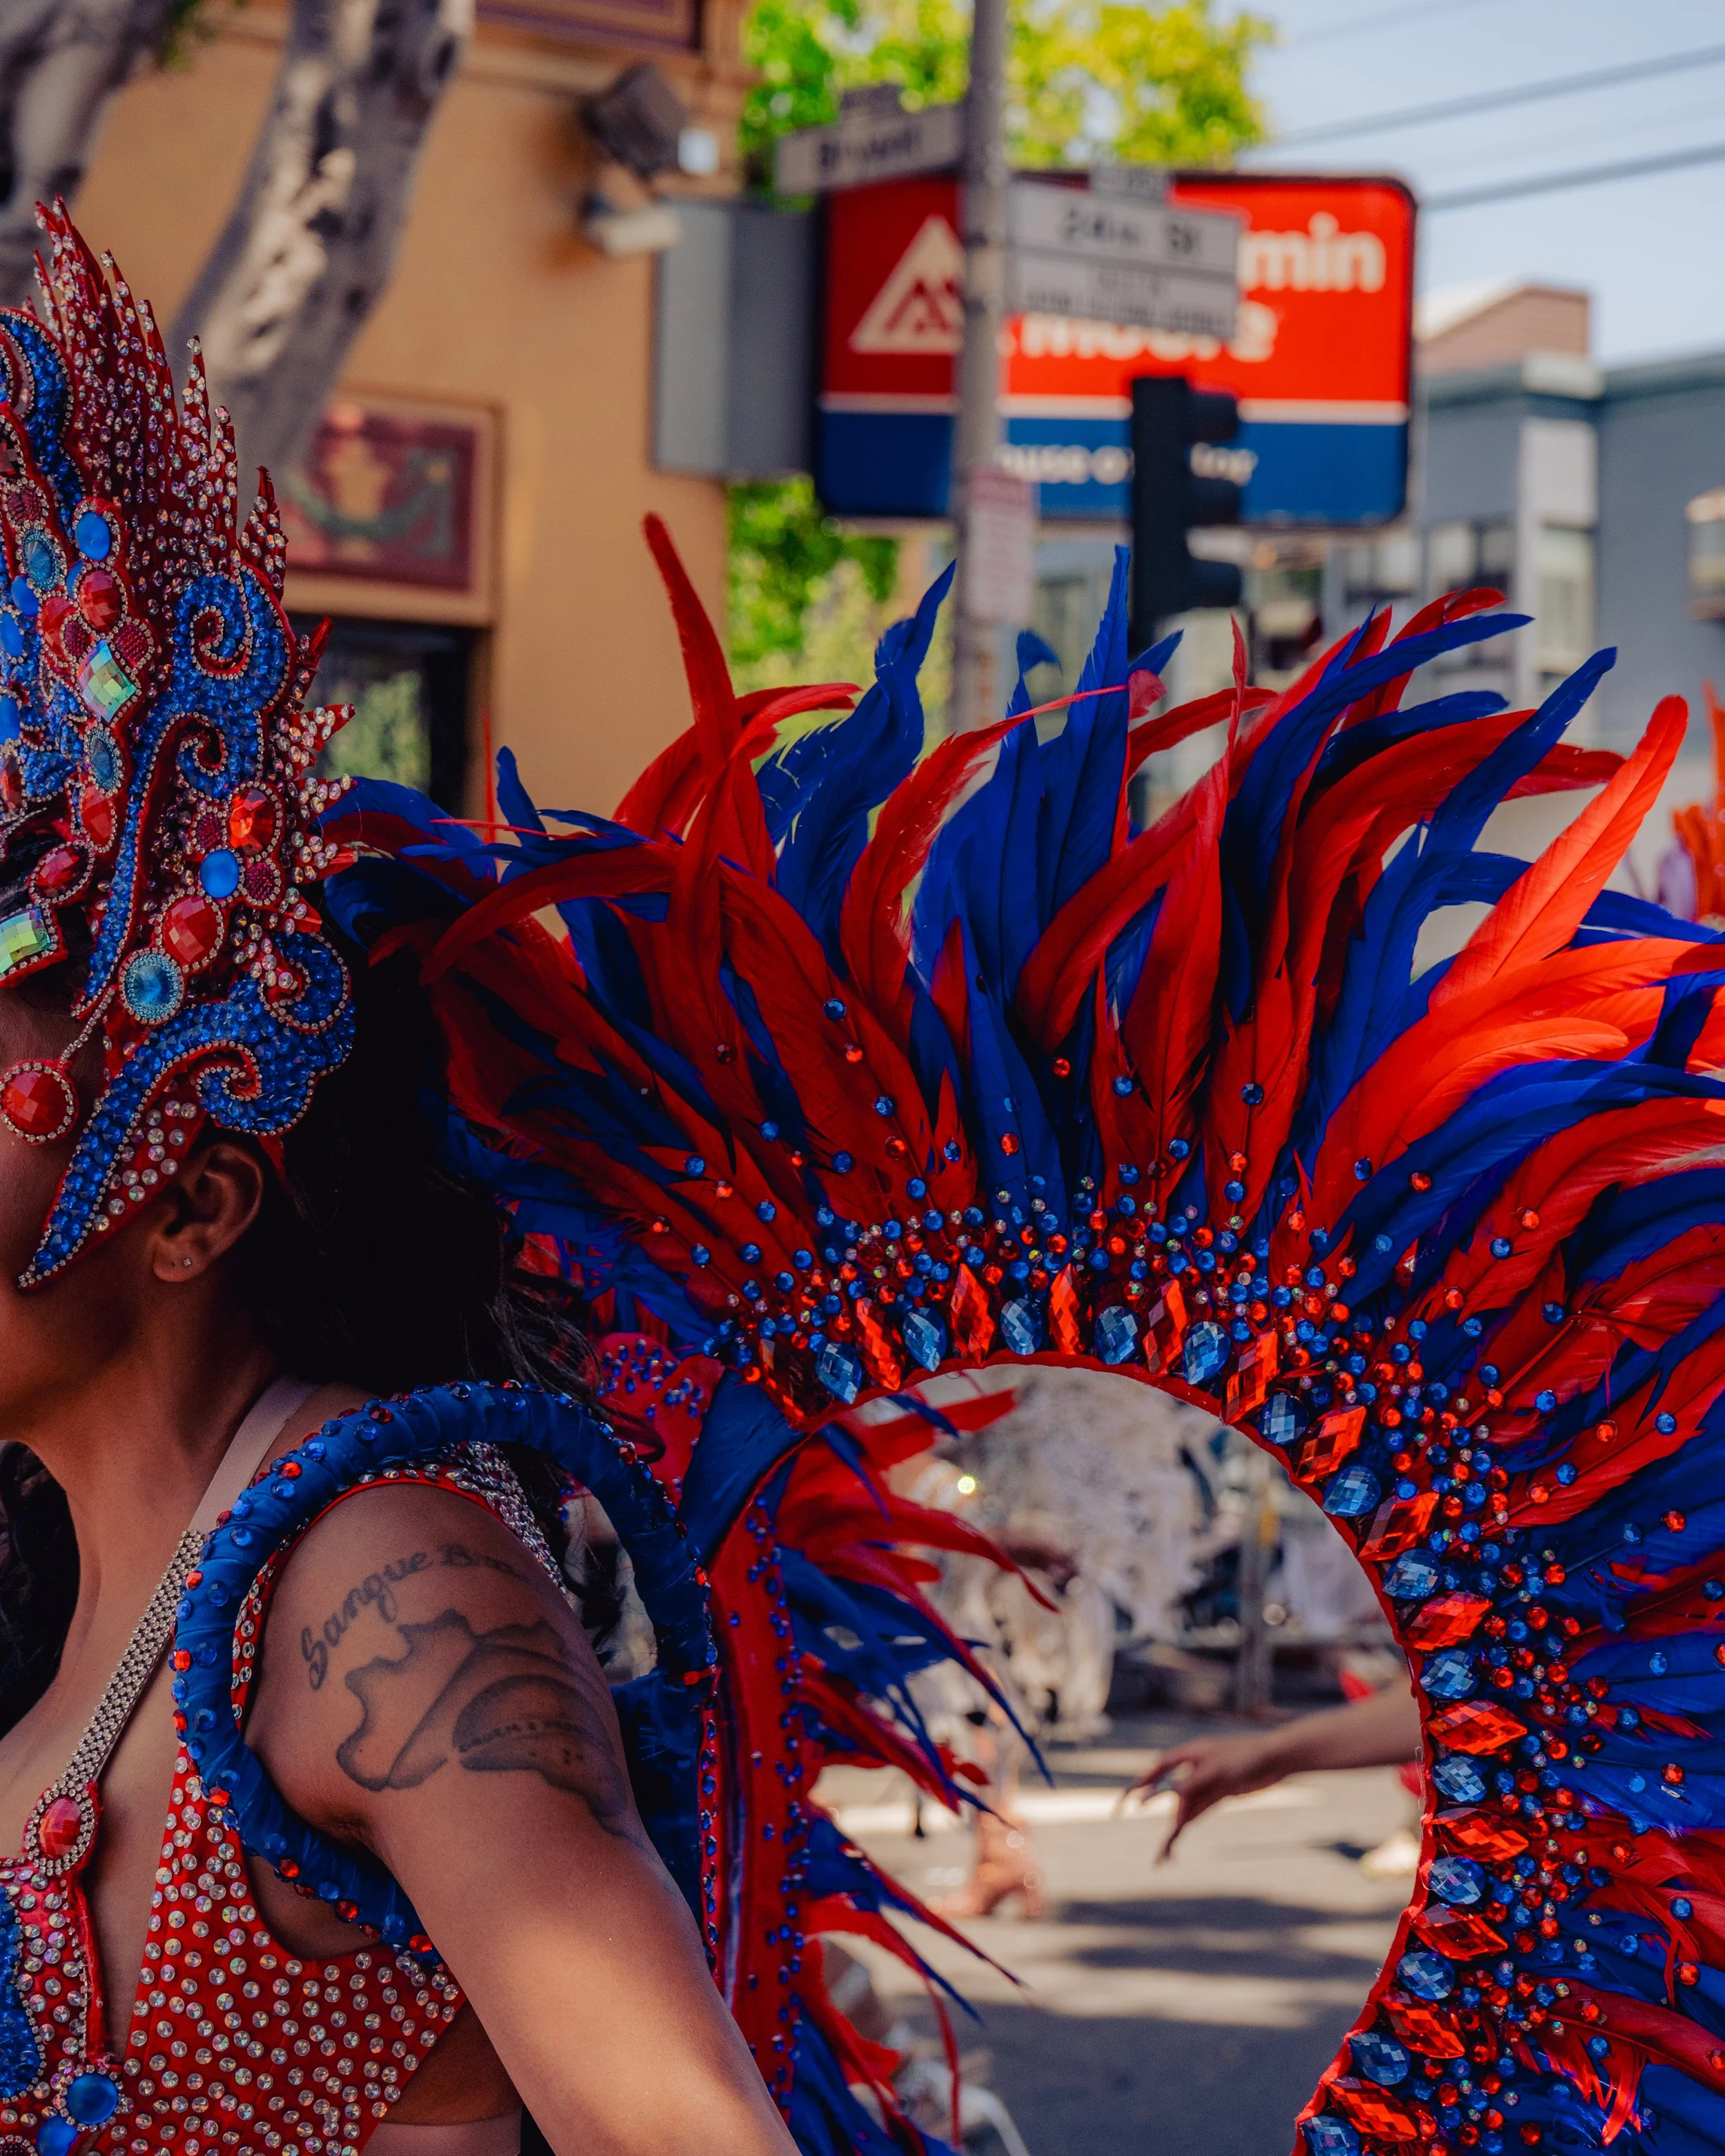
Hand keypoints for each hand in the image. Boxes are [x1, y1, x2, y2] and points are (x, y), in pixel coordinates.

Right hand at [1121, 1729, 1289, 1858]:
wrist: (1276, 1759)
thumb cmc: (1244, 1757)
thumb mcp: (1214, 1771)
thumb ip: (1187, 1784)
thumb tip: (1162, 1794)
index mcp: (1187, 1755)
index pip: (1156, 1771)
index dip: (1139, 1786)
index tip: (1125, 1802)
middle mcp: (1191, 1770)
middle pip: (1165, 1793)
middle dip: (1149, 1811)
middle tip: (1125, 1821)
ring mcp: (1204, 1784)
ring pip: (1181, 1809)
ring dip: (1171, 1830)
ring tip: (1161, 1858)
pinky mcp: (1216, 1796)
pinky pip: (1196, 1814)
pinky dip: (1186, 1828)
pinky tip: (1176, 1842)